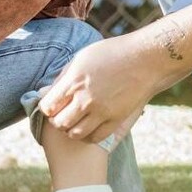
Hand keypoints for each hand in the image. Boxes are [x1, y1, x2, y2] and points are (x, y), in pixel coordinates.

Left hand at [38, 35, 157, 142]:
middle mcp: (85, 98)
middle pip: (59, 122)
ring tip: (77, 121)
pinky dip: (88, 136)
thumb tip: (45, 92)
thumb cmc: (113, 53)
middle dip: (58, 120)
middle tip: (65, 114)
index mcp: (74, 80)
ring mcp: (101, 110)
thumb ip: (63, 76)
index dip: (48, 108)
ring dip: (72, 130)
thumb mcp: (83, 57)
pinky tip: (90, 127)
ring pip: (75, 133)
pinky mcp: (116, 119)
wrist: (146, 59)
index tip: (55, 105)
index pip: (48, 106)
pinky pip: (95, 138)